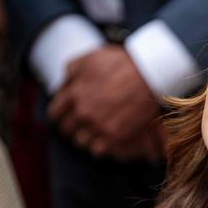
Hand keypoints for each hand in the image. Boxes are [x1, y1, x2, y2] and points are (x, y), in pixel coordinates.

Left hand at [47, 45, 164, 161]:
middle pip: (67, 130)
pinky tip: (106, 138)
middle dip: (72, 127)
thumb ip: (72, 70)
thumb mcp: (91, 57)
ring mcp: (99, 126)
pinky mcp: (115, 136)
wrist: (151, 74)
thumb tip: (64, 82)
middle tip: (82, 124)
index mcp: (74, 93)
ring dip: (86, 137)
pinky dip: (100, 145)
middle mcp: (83, 112)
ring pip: (80, 142)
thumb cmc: (124, 63)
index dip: (60, 115)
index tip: (67, 116)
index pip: (55, 113)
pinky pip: (98, 150)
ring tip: (96, 131)